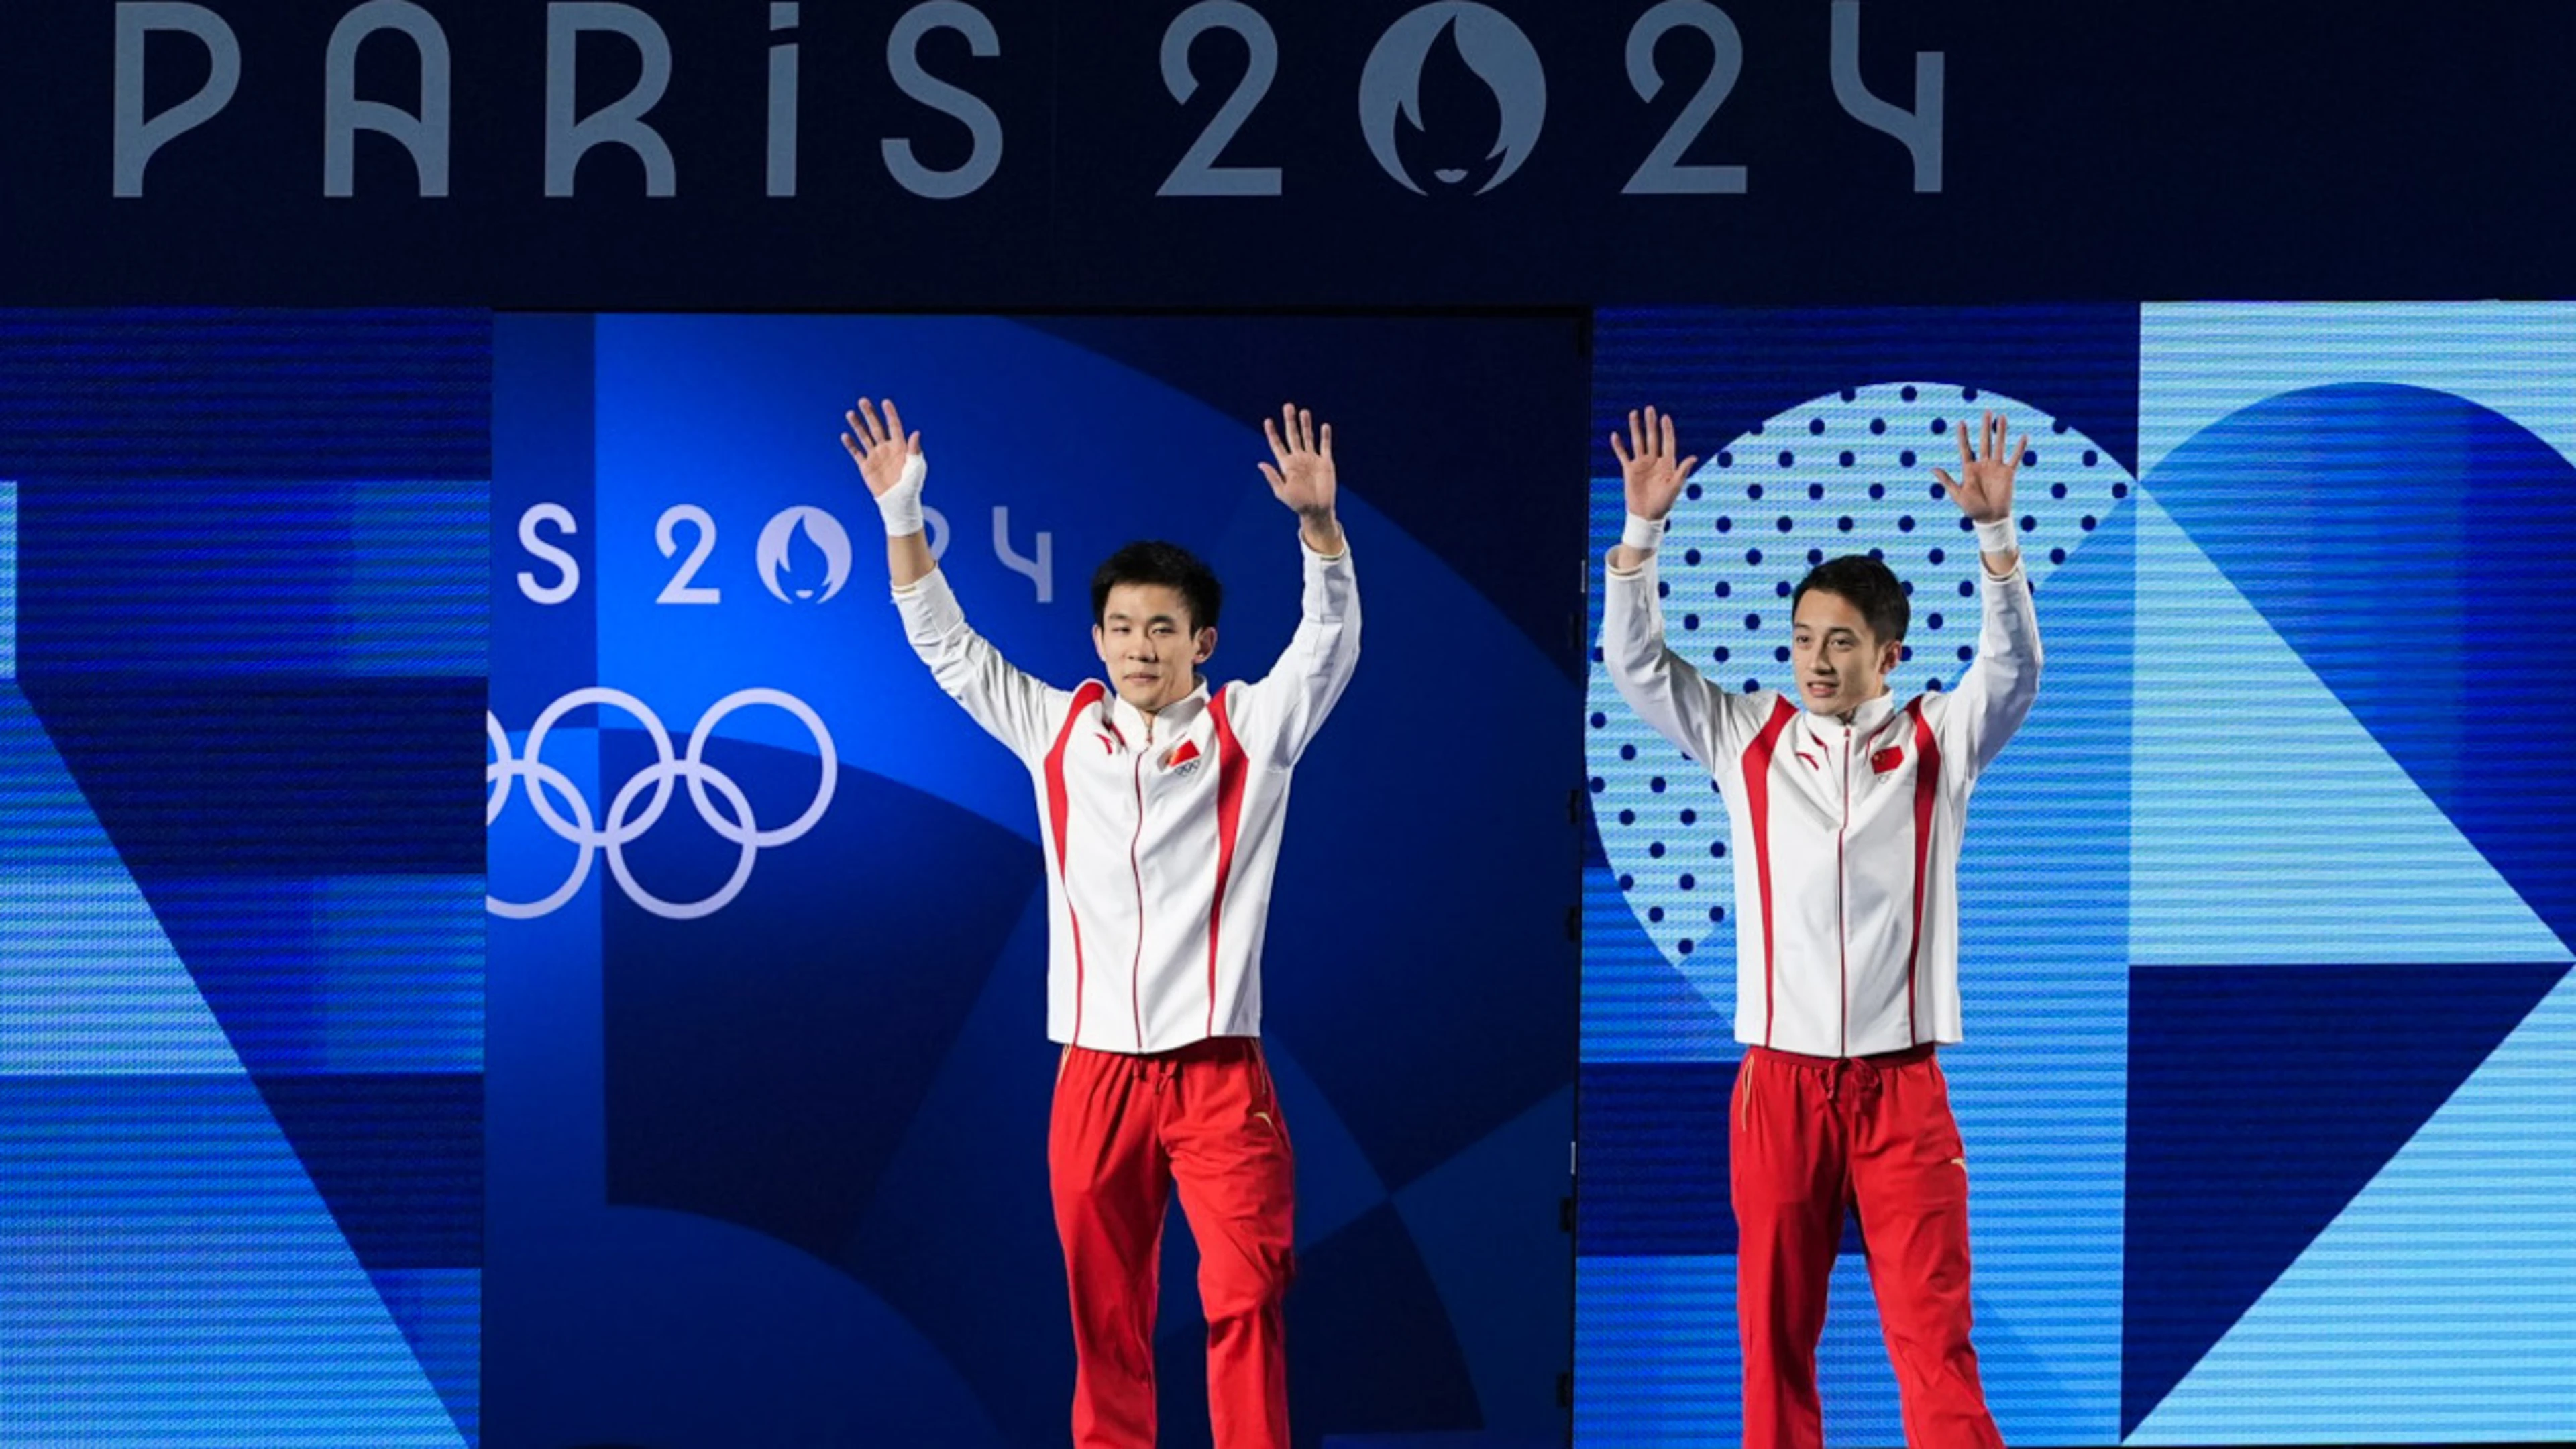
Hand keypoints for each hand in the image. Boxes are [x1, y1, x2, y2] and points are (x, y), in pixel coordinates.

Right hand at [841, 397, 921, 496]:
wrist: (898, 504)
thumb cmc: (911, 487)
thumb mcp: (916, 468)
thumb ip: (915, 450)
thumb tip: (916, 433)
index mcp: (900, 447)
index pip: (894, 426)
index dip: (890, 414)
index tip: (885, 402)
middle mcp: (886, 449)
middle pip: (876, 427)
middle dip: (869, 414)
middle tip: (863, 401)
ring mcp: (875, 457)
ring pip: (864, 437)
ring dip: (857, 425)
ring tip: (850, 413)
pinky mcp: (866, 467)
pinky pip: (856, 453)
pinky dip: (850, 444)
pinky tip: (845, 435)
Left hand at [1259, 403, 1335, 518]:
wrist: (1317, 510)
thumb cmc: (1298, 504)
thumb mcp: (1282, 492)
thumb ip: (1273, 476)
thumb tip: (1260, 463)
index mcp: (1286, 465)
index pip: (1277, 445)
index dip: (1272, 433)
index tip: (1268, 420)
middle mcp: (1299, 459)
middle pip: (1293, 435)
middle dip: (1290, 421)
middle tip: (1288, 406)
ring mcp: (1312, 459)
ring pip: (1308, 437)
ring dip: (1306, 424)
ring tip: (1304, 411)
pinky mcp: (1326, 463)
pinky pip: (1325, 446)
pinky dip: (1325, 436)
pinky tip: (1324, 425)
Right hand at [1609, 406, 1696, 520]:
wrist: (1647, 515)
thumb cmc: (1664, 502)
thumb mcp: (1676, 486)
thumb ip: (1683, 471)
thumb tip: (1693, 457)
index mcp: (1667, 463)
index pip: (1667, 442)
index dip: (1666, 429)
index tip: (1665, 417)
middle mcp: (1654, 460)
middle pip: (1652, 437)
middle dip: (1651, 423)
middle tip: (1650, 408)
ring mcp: (1642, 464)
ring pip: (1638, 442)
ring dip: (1635, 428)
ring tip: (1634, 414)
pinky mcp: (1630, 470)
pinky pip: (1623, 455)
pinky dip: (1618, 446)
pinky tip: (1615, 435)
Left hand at [1932, 410, 2025, 524]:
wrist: (1990, 518)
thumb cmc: (1972, 508)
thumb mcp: (1957, 494)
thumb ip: (1947, 480)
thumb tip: (1933, 468)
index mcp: (1969, 468)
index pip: (1965, 448)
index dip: (1963, 436)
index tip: (1961, 423)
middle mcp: (1983, 464)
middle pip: (1984, 441)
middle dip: (1985, 427)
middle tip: (1986, 412)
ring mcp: (1996, 467)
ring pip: (1999, 445)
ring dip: (2001, 431)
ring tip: (2001, 417)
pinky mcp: (2008, 473)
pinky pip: (2015, 458)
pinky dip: (2019, 448)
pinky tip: (2024, 436)